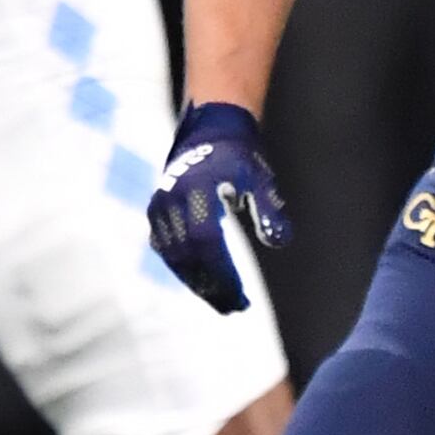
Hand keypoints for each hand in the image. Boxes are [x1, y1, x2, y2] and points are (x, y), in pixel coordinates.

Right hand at [144, 102, 286, 315]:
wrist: (211, 127)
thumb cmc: (240, 155)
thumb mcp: (259, 178)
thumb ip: (268, 209)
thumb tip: (278, 241)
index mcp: (196, 190)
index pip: (205, 241)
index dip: (222, 272)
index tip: (241, 294)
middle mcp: (172, 199)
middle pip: (188, 255)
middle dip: (212, 285)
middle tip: (235, 307)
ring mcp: (160, 205)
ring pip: (174, 256)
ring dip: (198, 282)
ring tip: (223, 302)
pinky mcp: (156, 211)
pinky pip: (166, 248)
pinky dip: (184, 269)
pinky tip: (204, 284)